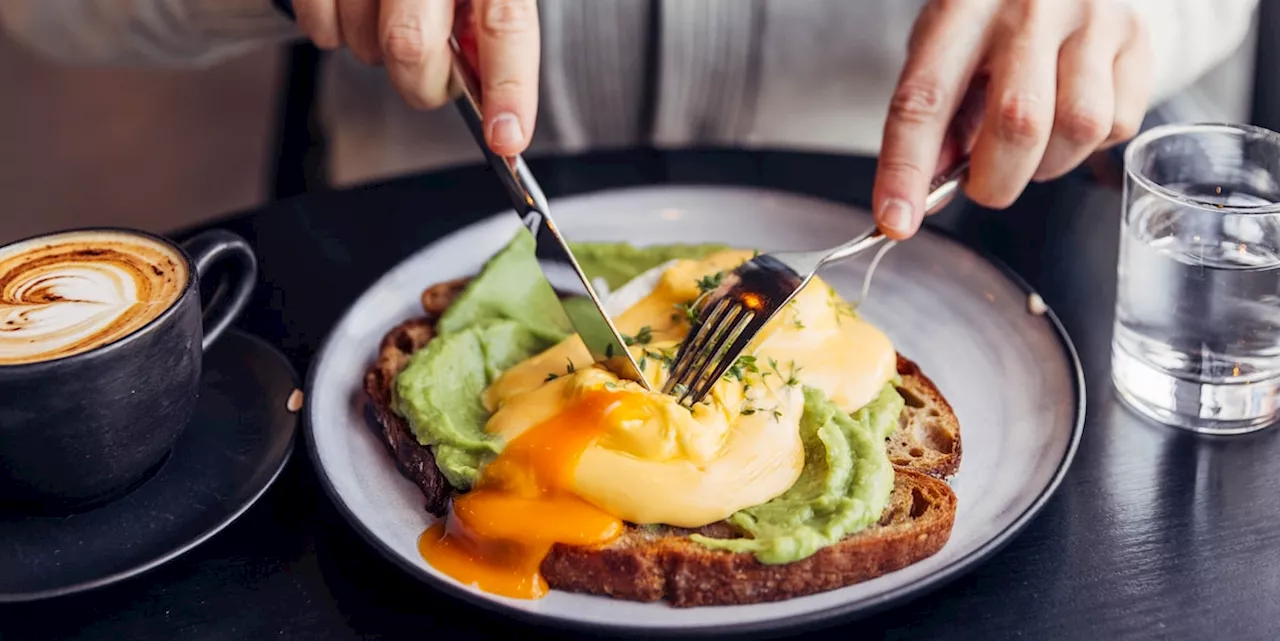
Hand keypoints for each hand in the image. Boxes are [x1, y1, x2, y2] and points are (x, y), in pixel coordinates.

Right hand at [292, 0, 539, 155]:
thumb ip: (487, 25)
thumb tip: (487, 86)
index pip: (505, 24)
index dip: (508, 87)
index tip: (506, 137)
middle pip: (413, 46)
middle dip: (418, 79)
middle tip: (426, 66)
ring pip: (364, 41)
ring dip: (374, 48)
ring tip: (383, 12)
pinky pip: (319, 25)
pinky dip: (331, 29)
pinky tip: (349, 5)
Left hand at [873, 0, 1152, 238]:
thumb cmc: (995, 17)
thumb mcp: (947, 48)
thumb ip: (936, 116)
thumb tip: (927, 190)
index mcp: (963, 8)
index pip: (925, 100)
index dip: (907, 168)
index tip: (896, 221)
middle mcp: (1031, 6)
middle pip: (1018, 123)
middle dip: (995, 181)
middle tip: (984, 183)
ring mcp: (1093, 18)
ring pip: (1078, 129)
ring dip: (1048, 165)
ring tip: (1032, 145)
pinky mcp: (1137, 38)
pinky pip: (1118, 124)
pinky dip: (1089, 145)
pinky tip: (1069, 117)